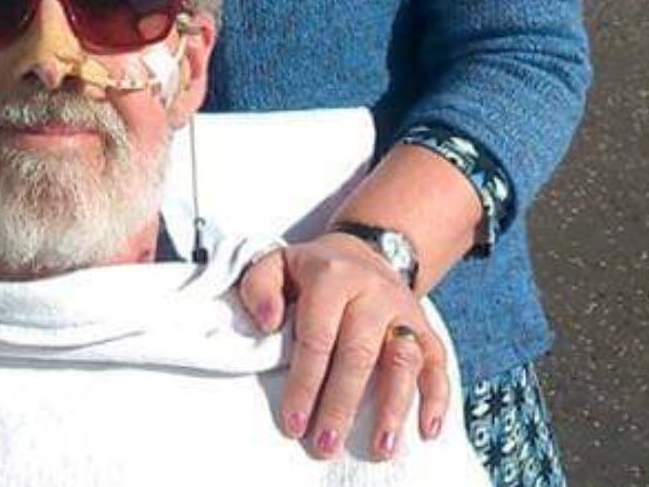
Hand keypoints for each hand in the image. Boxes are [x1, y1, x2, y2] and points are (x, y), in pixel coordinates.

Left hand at [238, 234, 448, 459]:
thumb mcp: (277, 264)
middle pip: (359, 353)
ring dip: (393, 407)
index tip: (294, 422)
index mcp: (331, 277)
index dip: (305, 382)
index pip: (317, 336)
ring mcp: (403, 310)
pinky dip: (436, 396)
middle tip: (325, 443)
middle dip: (341, 404)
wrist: (364, 252)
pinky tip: (427, 429)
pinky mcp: (425, 326)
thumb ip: (259, 287)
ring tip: (381, 447)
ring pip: (403, 359)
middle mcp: (372, 291)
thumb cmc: (313, 271)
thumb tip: (266, 323)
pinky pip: (438, 361)